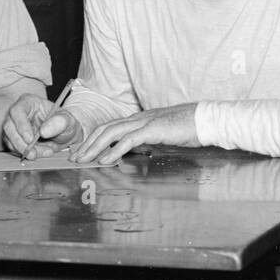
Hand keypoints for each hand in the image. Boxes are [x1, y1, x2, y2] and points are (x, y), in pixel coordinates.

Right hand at [3, 94, 83, 158]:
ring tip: (44, 152)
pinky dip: (26, 154)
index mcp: (28, 102)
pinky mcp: (14, 139)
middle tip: (33, 153)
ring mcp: (15, 126)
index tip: (30, 139)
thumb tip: (43, 131)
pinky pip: (14, 148)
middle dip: (20, 143)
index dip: (21, 125)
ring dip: (25, 150)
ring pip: (9, 139)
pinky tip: (40, 153)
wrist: (65, 134)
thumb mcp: (68, 120)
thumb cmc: (64, 123)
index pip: (17, 111)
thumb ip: (59, 122)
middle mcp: (18, 113)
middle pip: (8, 127)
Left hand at [73, 103, 199, 164]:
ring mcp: (144, 122)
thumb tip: (133, 151)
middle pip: (104, 129)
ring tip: (83, 159)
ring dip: (94, 147)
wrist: (206, 120)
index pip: (109, 127)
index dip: (93, 139)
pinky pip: (128, 141)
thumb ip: (145, 142)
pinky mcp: (152, 130)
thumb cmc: (187, 129)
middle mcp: (137, 119)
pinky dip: (114, 150)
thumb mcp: (161, 137)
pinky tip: (105, 160)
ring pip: (111, 133)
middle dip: (87, 143)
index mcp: (138, 120)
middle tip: (74, 157)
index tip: (82, 151)